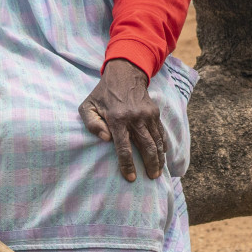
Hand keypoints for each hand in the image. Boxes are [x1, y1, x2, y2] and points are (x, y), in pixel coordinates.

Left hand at [79, 57, 166, 181]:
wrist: (124, 74)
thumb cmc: (102, 94)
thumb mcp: (87, 106)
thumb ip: (92, 124)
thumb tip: (105, 139)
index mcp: (117, 119)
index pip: (124, 147)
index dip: (127, 164)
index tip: (131, 178)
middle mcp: (135, 118)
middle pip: (146, 147)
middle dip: (151, 165)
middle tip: (152, 178)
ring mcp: (147, 115)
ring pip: (157, 142)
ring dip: (160, 158)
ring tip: (159, 171)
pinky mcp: (155, 113)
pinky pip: (161, 133)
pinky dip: (163, 146)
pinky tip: (163, 155)